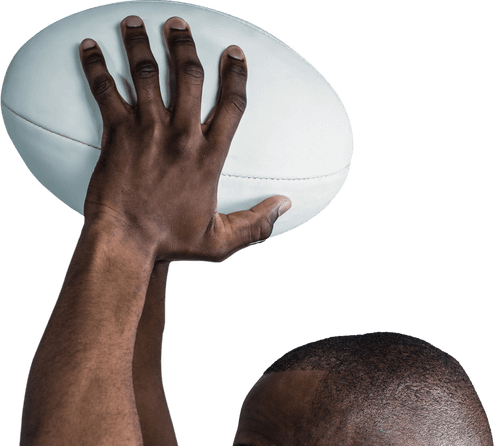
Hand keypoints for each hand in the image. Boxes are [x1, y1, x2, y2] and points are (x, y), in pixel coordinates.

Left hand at [79, 15, 290, 262]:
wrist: (127, 243)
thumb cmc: (169, 244)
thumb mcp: (219, 242)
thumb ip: (256, 225)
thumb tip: (286, 207)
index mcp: (209, 157)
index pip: (231, 106)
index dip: (235, 75)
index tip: (234, 53)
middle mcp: (181, 136)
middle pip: (189, 75)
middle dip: (184, 43)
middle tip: (178, 24)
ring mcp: (148, 130)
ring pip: (146, 71)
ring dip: (140, 41)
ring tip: (135, 21)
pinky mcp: (117, 132)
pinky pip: (105, 88)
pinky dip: (95, 64)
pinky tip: (89, 46)